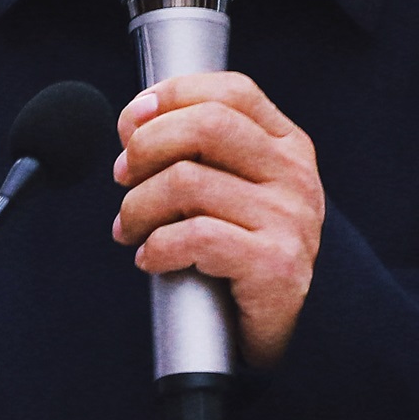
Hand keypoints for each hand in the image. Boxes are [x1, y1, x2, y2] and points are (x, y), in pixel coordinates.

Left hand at [111, 71, 324, 363]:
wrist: (281, 327)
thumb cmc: (240, 250)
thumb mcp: (230, 187)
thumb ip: (196, 150)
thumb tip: (134, 122)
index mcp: (287, 144)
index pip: (232, 91)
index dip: (173, 95)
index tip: (133, 121)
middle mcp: (295, 175)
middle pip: (206, 125)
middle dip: (146, 147)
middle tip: (123, 177)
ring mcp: (290, 219)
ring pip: (187, 183)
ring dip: (137, 207)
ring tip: (128, 228)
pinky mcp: (275, 265)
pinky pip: (196, 238)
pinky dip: (157, 248)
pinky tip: (150, 259)